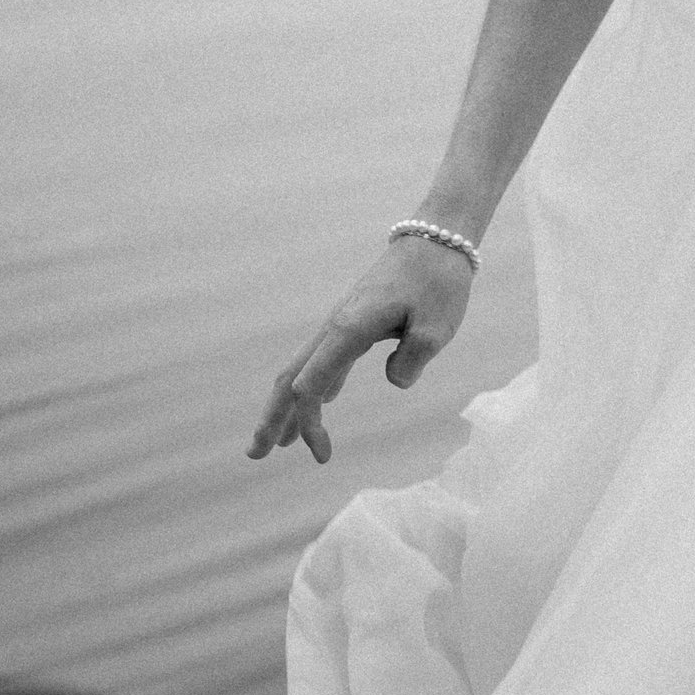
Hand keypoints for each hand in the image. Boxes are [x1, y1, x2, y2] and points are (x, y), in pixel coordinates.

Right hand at [249, 229, 474, 463]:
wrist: (438, 237)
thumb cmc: (438, 281)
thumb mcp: (436, 326)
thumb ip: (412, 360)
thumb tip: (394, 382)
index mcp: (349, 330)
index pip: (312, 386)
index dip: (310, 424)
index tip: (323, 457)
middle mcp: (337, 326)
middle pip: (291, 376)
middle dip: (271, 417)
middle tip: (256, 454)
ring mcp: (344, 322)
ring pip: (304, 367)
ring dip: (289, 404)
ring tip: (278, 441)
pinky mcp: (357, 320)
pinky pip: (327, 357)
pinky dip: (318, 384)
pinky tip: (322, 401)